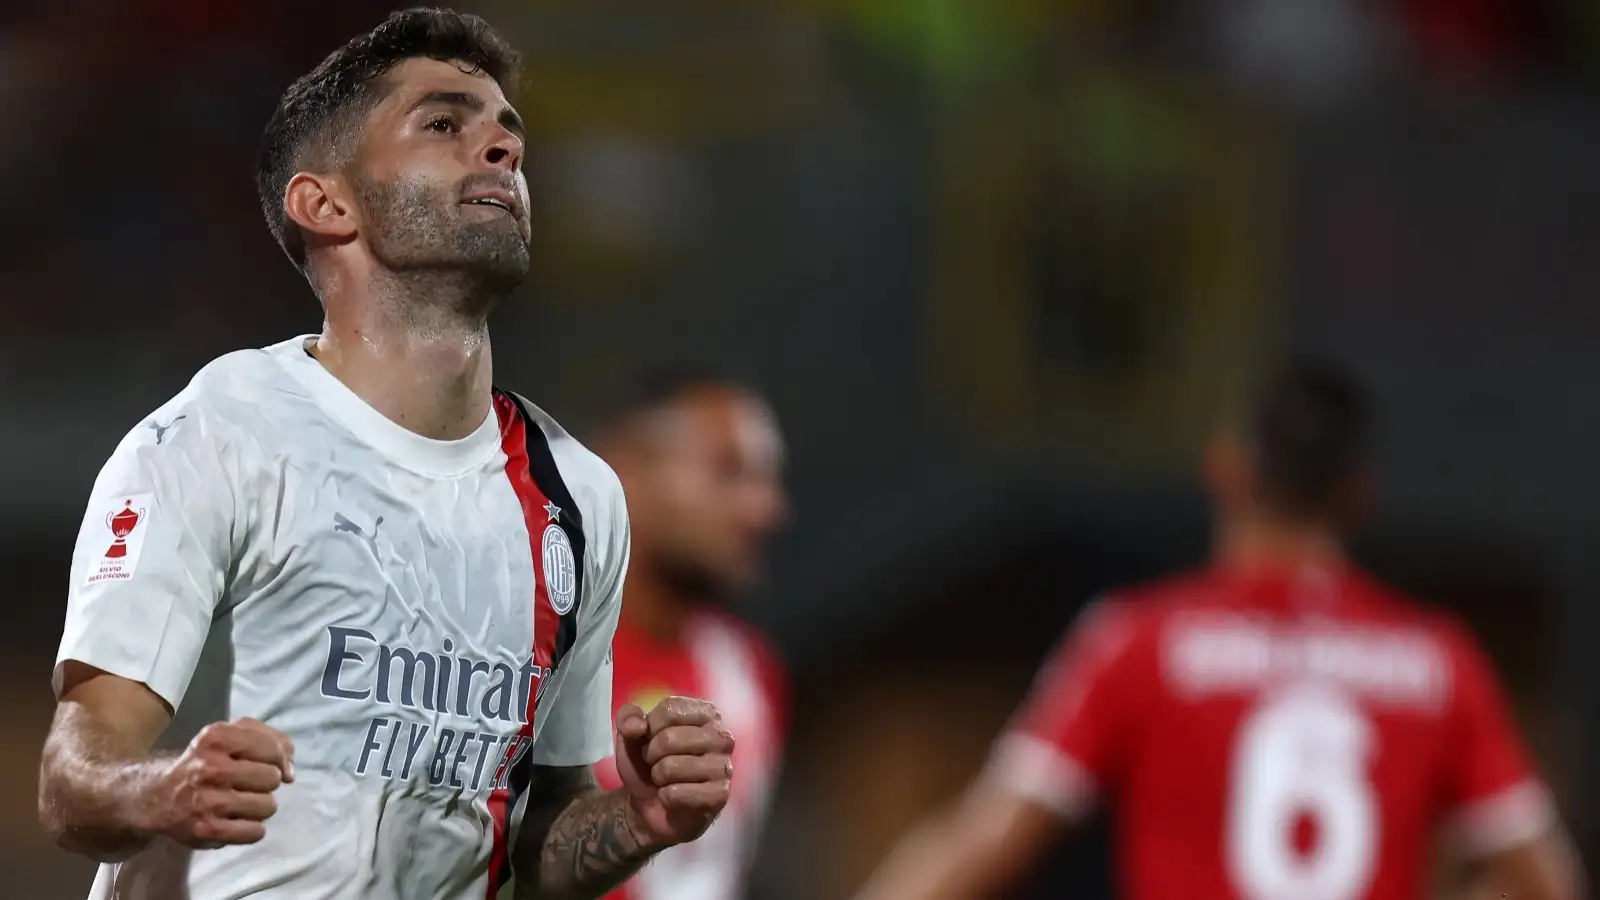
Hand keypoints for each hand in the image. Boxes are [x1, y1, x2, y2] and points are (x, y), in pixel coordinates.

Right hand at [142, 717, 294, 848]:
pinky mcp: (207, 830)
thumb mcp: (229, 734)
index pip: (273, 749)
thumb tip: (290, 768)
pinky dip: (252, 829)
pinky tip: (237, 820)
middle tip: (247, 784)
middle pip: (272, 778)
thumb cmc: (204, 761)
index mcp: (216, 738)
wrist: (157, 795)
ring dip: (260, 806)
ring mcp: (207, 801)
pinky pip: (255, 832)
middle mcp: (210, 768)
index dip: (278, 759)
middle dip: (266, 782)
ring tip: (241, 802)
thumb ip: (268, 738)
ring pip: (268, 806)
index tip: (268, 764)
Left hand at [613, 697, 733, 847]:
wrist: (651, 806)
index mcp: (705, 713)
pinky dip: (666, 796)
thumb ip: (628, 718)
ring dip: (658, 776)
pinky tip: (672, 796)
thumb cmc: (647, 764)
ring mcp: (724, 765)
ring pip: (672, 766)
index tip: (650, 739)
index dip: (649, 728)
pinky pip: (680, 792)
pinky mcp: (720, 794)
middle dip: (651, 755)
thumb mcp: (630, 736)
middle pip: (670, 738)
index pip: (670, 709)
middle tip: (656, 763)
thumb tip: (636, 725)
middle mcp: (721, 735)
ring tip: (665, 779)